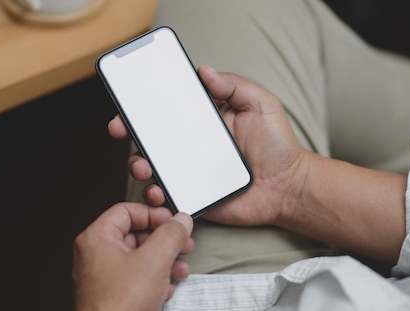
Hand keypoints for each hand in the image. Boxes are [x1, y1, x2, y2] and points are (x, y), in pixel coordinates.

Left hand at [72, 203, 193, 310]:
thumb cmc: (119, 306)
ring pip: (140, 258)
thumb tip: (180, 220)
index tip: (173, 221)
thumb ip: (171, 235)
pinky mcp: (114, 296)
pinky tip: (169, 287)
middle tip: (183, 243)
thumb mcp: (154, 260)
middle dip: (164, 240)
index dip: (153, 213)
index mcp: (97, 239)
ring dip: (165, 261)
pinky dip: (156, 279)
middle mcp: (96, 256)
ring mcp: (104, 278)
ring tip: (181, 267)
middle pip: (136, 235)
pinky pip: (137, 278)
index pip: (126, 211)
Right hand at [108, 65, 307, 226]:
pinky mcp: (193, 196)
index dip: (145, 105)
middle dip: (129, 132)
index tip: (128, 101)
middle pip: (151, 137)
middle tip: (120, 129)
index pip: (168, 109)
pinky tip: (159, 192)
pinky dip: (156, 196)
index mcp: (204, 122)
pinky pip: (167, 197)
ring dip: (138, 164)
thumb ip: (235, 85)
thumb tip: (204, 70)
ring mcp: (190, 172)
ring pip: (152, 167)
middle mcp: (191, 146)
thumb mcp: (261, 106)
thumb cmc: (278, 146)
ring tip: (144, 166)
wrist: (288, 188)